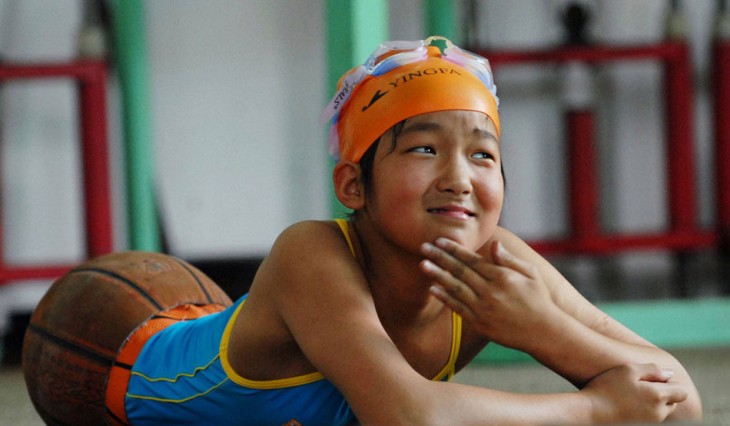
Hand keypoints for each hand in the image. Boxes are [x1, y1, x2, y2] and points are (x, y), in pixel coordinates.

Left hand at [419, 238, 555, 348]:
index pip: (472, 259)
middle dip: (440, 257)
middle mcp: (490, 291)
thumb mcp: (531, 274)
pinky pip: (458, 308)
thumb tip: (493, 244)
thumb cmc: (539, 299)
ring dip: (437, 275)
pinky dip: (445, 298)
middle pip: (460, 271)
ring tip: (422, 264)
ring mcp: (483, 308)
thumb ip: (509, 260)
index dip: (454, 249)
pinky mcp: (480, 323)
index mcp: (502, 277)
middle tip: (424, 247)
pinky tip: (433, 288)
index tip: (440, 240)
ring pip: (455, 288)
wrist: (543, 332)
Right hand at [582, 363, 687, 422]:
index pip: (681, 393)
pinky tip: (626, 405)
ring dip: (653, 403)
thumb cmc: (607, 387)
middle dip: (662, 394)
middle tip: (639, 386)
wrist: (590, 411)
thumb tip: (670, 374)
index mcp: (658, 396)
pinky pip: (649, 418)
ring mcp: (650, 423)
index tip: (655, 379)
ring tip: (630, 395)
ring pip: (660, 412)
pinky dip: (643, 411)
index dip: (671, 384)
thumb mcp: (628, 370)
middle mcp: (658, 413)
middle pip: (672, 404)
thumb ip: (652, 370)